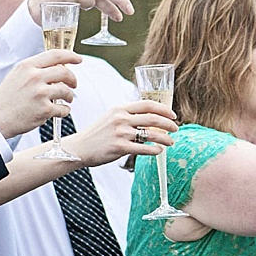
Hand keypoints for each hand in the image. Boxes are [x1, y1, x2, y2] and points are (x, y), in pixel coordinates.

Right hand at [0, 49, 79, 137]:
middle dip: (73, 79)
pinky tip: (60, 111)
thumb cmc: (5, 100)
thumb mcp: (16, 76)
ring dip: (69, 96)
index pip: (55, 55)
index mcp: (27, 66)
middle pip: (65, 72)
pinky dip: (65, 110)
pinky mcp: (44, 110)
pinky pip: (63, 108)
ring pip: (66, 91)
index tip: (78, 59)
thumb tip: (56, 68)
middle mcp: (34, 77)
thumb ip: (34, 70)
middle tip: (74, 84)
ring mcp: (40, 93)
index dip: (70, 56)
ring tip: (66, 99)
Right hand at [61, 100, 179, 166]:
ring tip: (171, 142)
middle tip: (176, 129)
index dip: (164, 109)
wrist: (79, 148)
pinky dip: (155, 150)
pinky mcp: (119, 147)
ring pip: (151, 134)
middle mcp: (121, 119)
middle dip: (169, 124)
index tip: (173, 115)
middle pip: (153, 118)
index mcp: (120, 109)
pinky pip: (143, 148)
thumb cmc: (97, 134)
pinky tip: (159, 151)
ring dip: (165, 138)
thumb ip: (127, 116)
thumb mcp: (111, 118)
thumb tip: (149, 118)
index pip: (147, 104)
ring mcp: (121, 133)